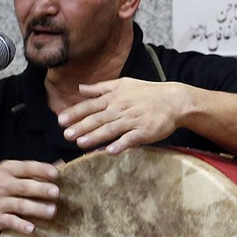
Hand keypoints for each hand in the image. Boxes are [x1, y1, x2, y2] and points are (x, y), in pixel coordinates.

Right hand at [0, 160, 60, 235]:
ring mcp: (0, 202)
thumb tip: (61, 164)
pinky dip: (20, 225)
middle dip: (41, 189)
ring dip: (36, 209)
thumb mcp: (10, 171)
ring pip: (20, 205)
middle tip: (56, 193)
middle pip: (25, 187)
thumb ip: (33, 169)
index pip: (27, 168)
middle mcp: (3, 185)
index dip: (42, 170)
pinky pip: (10, 221)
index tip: (56, 174)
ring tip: (52, 211)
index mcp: (8, 170)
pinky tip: (31, 228)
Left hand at [57, 78, 189, 154]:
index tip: (61, 120)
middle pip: (97, 118)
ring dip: (95, 136)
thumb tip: (80, 88)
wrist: (174, 100)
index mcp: (114, 98)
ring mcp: (132, 120)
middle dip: (81, 126)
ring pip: (111, 129)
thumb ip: (100, 88)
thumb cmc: (147, 92)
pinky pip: (130, 139)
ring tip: (81, 143)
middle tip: (66, 135)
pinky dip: (120, 144)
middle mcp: (120, 108)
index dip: (75, 113)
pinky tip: (109, 151)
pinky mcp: (144, 131)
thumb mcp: (122, 84)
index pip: (90, 105)